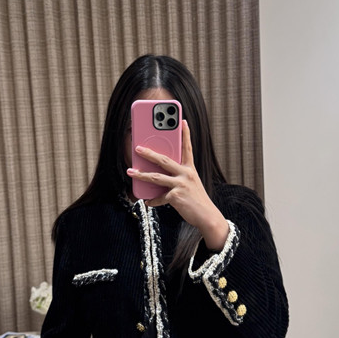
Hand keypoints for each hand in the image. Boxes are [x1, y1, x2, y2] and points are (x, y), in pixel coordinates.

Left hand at [127, 120, 228, 250]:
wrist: (207, 216)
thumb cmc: (197, 201)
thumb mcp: (190, 185)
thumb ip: (177, 178)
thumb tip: (157, 179)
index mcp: (190, 169)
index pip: (188, 148)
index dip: (185, 134)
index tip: (182, 120)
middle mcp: (186, 174)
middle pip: (164, 160)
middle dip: (149, 153)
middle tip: (138, 148)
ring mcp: (181, 184)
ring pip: (157, 177)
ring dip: (142, 174)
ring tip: (131, 172)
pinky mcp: (176, 196)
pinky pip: (160, 197)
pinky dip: (153, 200)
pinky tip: (148, 202)